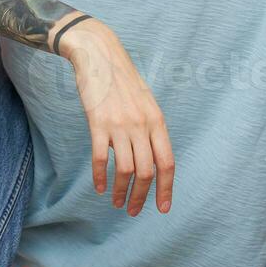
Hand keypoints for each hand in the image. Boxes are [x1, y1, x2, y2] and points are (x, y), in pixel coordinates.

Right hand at [55, 16, 175, 215]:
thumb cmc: (123, 80)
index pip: (167, 162)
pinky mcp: (98, 123)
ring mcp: (120, 124)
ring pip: (125, 170)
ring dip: (122, 192)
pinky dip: (100, 176)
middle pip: (146, 171)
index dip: (166, 189)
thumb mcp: (146, 102)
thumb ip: (150, 128)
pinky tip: (100, 187)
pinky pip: (100, 158)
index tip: (163, 208)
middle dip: (141, 196)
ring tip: (117, 202)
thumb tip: (151, 158)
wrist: (100, 55)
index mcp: (157, 121)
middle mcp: (141, 125)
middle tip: (134, 211)